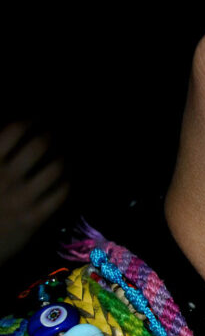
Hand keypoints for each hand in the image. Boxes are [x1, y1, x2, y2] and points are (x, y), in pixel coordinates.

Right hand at [0, 122, 68, 265]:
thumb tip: (13, 139)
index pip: (13, 130)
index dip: (30, 119)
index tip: (38, 117)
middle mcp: (5, 176)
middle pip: (40, 144)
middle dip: (53, 135)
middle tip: (57, 134)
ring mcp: (22, 197)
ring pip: (56, 167)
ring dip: (65, 157)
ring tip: (66, 155)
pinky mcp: (34, 217)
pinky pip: (62, 192)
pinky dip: (68, 181)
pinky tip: (67, 178)